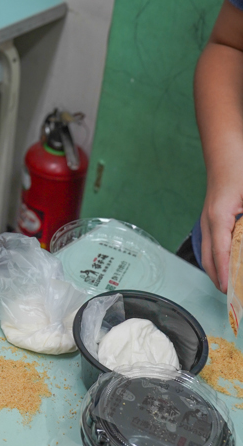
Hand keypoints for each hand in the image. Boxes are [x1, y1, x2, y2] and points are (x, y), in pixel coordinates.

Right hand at [200, 164, 242, 290]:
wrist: (225, 148)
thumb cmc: (237, 166)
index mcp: (219, 217)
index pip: (221, 253)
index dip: (226, 274)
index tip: (230, 291)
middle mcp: (209, 221)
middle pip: (208, 259)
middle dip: (219, 280)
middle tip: (233, 297)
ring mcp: (207, 219)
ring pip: (207, 253)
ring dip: (217, 271)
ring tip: (231, 286)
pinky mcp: (211, 217)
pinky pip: (211, 244)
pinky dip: (217, 259)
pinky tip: (229, 263)